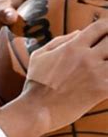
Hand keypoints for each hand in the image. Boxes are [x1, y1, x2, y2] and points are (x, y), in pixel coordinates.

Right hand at [22, 18, 107, 133]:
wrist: (37, 109)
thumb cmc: (35, 83)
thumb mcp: (40, 55)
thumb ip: (60, 41)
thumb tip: (79, 32)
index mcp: (73, 46)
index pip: (100, 27)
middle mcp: (87, 57)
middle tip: (106, 51)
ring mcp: (95, 74)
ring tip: (104, 65)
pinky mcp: (101, 91)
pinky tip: (106, 82)